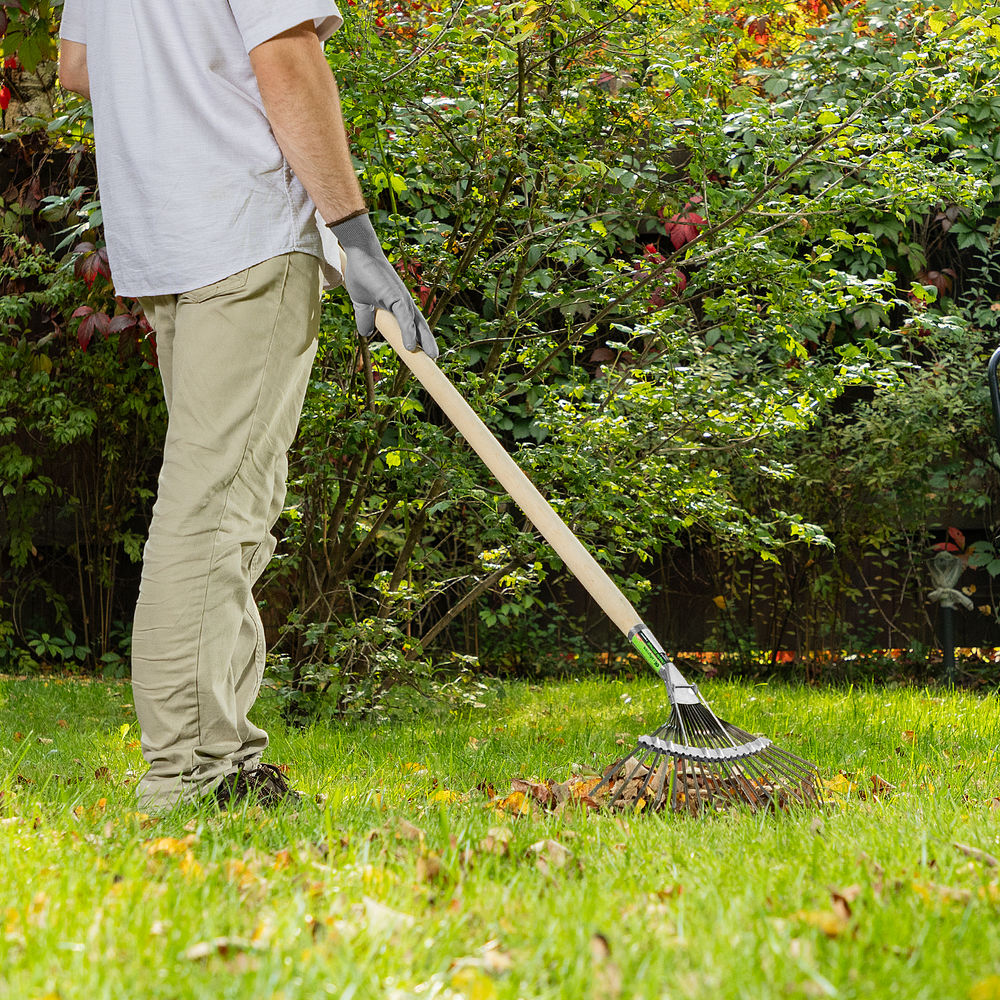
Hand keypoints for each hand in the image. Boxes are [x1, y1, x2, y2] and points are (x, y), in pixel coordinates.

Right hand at [328, 212, 438, 359]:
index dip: (417, 338)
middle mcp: (404, 303)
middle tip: (434, 358)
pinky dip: (408, 332)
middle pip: (419, 326)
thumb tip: (364, 333)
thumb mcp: (362, 303)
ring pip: (415, 324)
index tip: (422, 353)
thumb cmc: (363, 274)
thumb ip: (365, 317)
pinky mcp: (396, 296)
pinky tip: (409, 345)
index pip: (411, 325)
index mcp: (398, 305)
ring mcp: (402, 299)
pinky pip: (404, 317)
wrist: (359, 255)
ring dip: (423, 341)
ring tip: (431, 356)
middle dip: (427, 342)